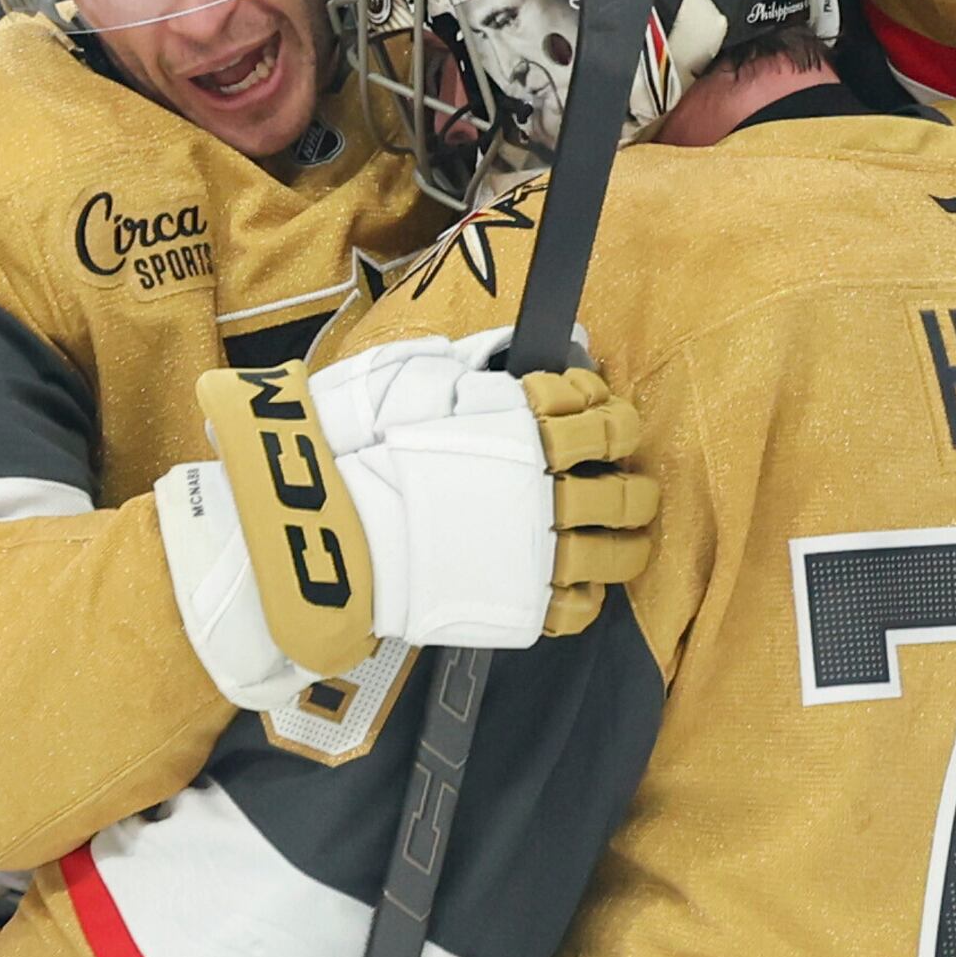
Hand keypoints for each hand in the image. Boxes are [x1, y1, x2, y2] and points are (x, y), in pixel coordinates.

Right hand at [164, 329, 653, 705]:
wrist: (323, 529)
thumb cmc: (357, 443)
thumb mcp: (413, 375)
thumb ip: (474, 360)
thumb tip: (511, 349)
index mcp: (527, 426)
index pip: (602, 415)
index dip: (609, 414)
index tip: (598, 417)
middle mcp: (545, 488)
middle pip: (621, 489)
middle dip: (632, 486)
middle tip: (628, 486)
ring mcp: (538, 552)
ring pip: (616, 551)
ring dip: (629, 543)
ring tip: (626, 539)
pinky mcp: (520, 607)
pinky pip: (578, 606)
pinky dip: (587, 594)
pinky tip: (578, 583)